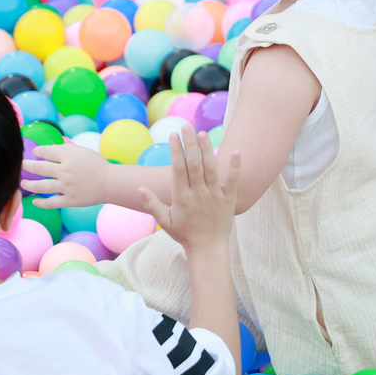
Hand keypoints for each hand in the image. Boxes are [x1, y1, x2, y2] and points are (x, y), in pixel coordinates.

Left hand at [20, 144, 110, 208]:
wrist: (111, 183)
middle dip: (27, 166)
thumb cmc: (97, 165)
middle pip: (39, 168)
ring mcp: (66, 187)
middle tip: (21, 165)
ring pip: (42, 187)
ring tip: (22, 184)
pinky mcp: (70, 200)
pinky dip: (41, 203)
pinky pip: (52, 203)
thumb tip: (49, 148)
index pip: (46, 152)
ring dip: (29, 185)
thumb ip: (66, 148)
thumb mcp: (83, 151)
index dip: (37, 151)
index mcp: (68, 157)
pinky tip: (34, 201)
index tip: (34, 153)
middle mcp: (65, 171)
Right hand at [141, 128, 239, 256]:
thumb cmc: (184, 234)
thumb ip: (152, 204)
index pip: (178, 169)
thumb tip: (139, 189)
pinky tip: (235, 151)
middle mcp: (198, 194)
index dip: (176, 151)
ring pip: (211, 168)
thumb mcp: (164, 221)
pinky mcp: (229, 199)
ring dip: (206, 150)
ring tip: (202, 133)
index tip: (174, 135)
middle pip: (194, 164)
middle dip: (189, 144)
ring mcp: (215, 196)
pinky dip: (235, 166)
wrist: (208, 248)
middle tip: (187, 126)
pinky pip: (233, 181)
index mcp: (182, 197)